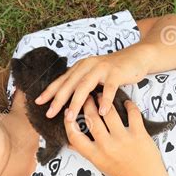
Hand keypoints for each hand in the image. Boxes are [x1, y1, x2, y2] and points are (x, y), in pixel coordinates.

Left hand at [35, 45, 149, 118]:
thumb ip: (81, 85)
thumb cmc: (113, 70)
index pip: (62, 80)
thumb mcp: (94, 75)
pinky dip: (105, 100)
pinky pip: (109, 88)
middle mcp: (88, 66)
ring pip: (85, 86)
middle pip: (70, 84)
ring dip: (76, 103)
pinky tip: (101, 112)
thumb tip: (67, 103)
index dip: (49, 91)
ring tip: (70, 117)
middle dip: (58, 100)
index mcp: (80, 67)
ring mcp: (102, 68)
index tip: (38, 102)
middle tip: (49, 114)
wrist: (137, 57)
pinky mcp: (116, 73)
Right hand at [63, 94, 166, 175]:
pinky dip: (129, 105)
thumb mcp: (101, 166)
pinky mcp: (139, 134)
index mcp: (95, 156)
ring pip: (108, 112)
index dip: (68, 122)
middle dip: (87, 103)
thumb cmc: (123, 175)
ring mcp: (123, 139)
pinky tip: (126, 103)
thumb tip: (71, 144)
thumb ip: (87, 152)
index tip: (68, 113)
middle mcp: (107, 146)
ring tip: (102, 95)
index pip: (74, 136)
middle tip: (87, 96)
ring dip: (104, 100)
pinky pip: (133, 113)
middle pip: (91, 118)